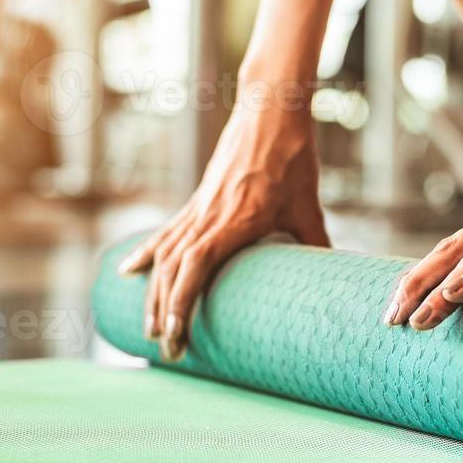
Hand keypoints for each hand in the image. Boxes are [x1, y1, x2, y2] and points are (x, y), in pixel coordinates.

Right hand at [119, 104, 328, 360]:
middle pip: (174, 270)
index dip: (180, 303)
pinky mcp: (197, 200)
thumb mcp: (308, 205)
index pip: (196, 267)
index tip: (176, 337)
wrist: (271, 110)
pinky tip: (128, 273)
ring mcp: (199, 207)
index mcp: (236, 219)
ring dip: (153, 295)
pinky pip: (166, 232)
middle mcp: (209, 215)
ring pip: (166, 256)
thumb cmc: (294, 157)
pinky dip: (147, 254)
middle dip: (165, 314)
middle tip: (168, 353)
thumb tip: (335, 278)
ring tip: (148, 331)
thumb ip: (317, 243)